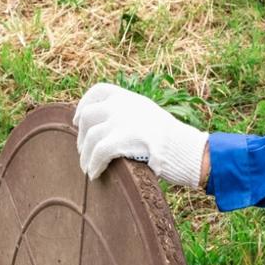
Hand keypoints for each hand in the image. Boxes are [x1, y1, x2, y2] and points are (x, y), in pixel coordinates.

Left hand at [74, 83, 208, 186]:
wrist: (186, 149)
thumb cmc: (171, 139)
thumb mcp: (149, 115)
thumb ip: (129, 114)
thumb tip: (107, 125)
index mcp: (130, 97)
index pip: (98, 91)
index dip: (83, 104)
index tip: (77, 120)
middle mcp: (123, 105)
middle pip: (88, 116)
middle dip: (82, 135)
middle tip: (83, 151)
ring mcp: (122, 120)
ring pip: (90, 137)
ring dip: (85, 155)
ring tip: (87, 168)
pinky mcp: (122, 139)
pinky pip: (98, 152)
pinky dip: (93, 165)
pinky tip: (94, 174)